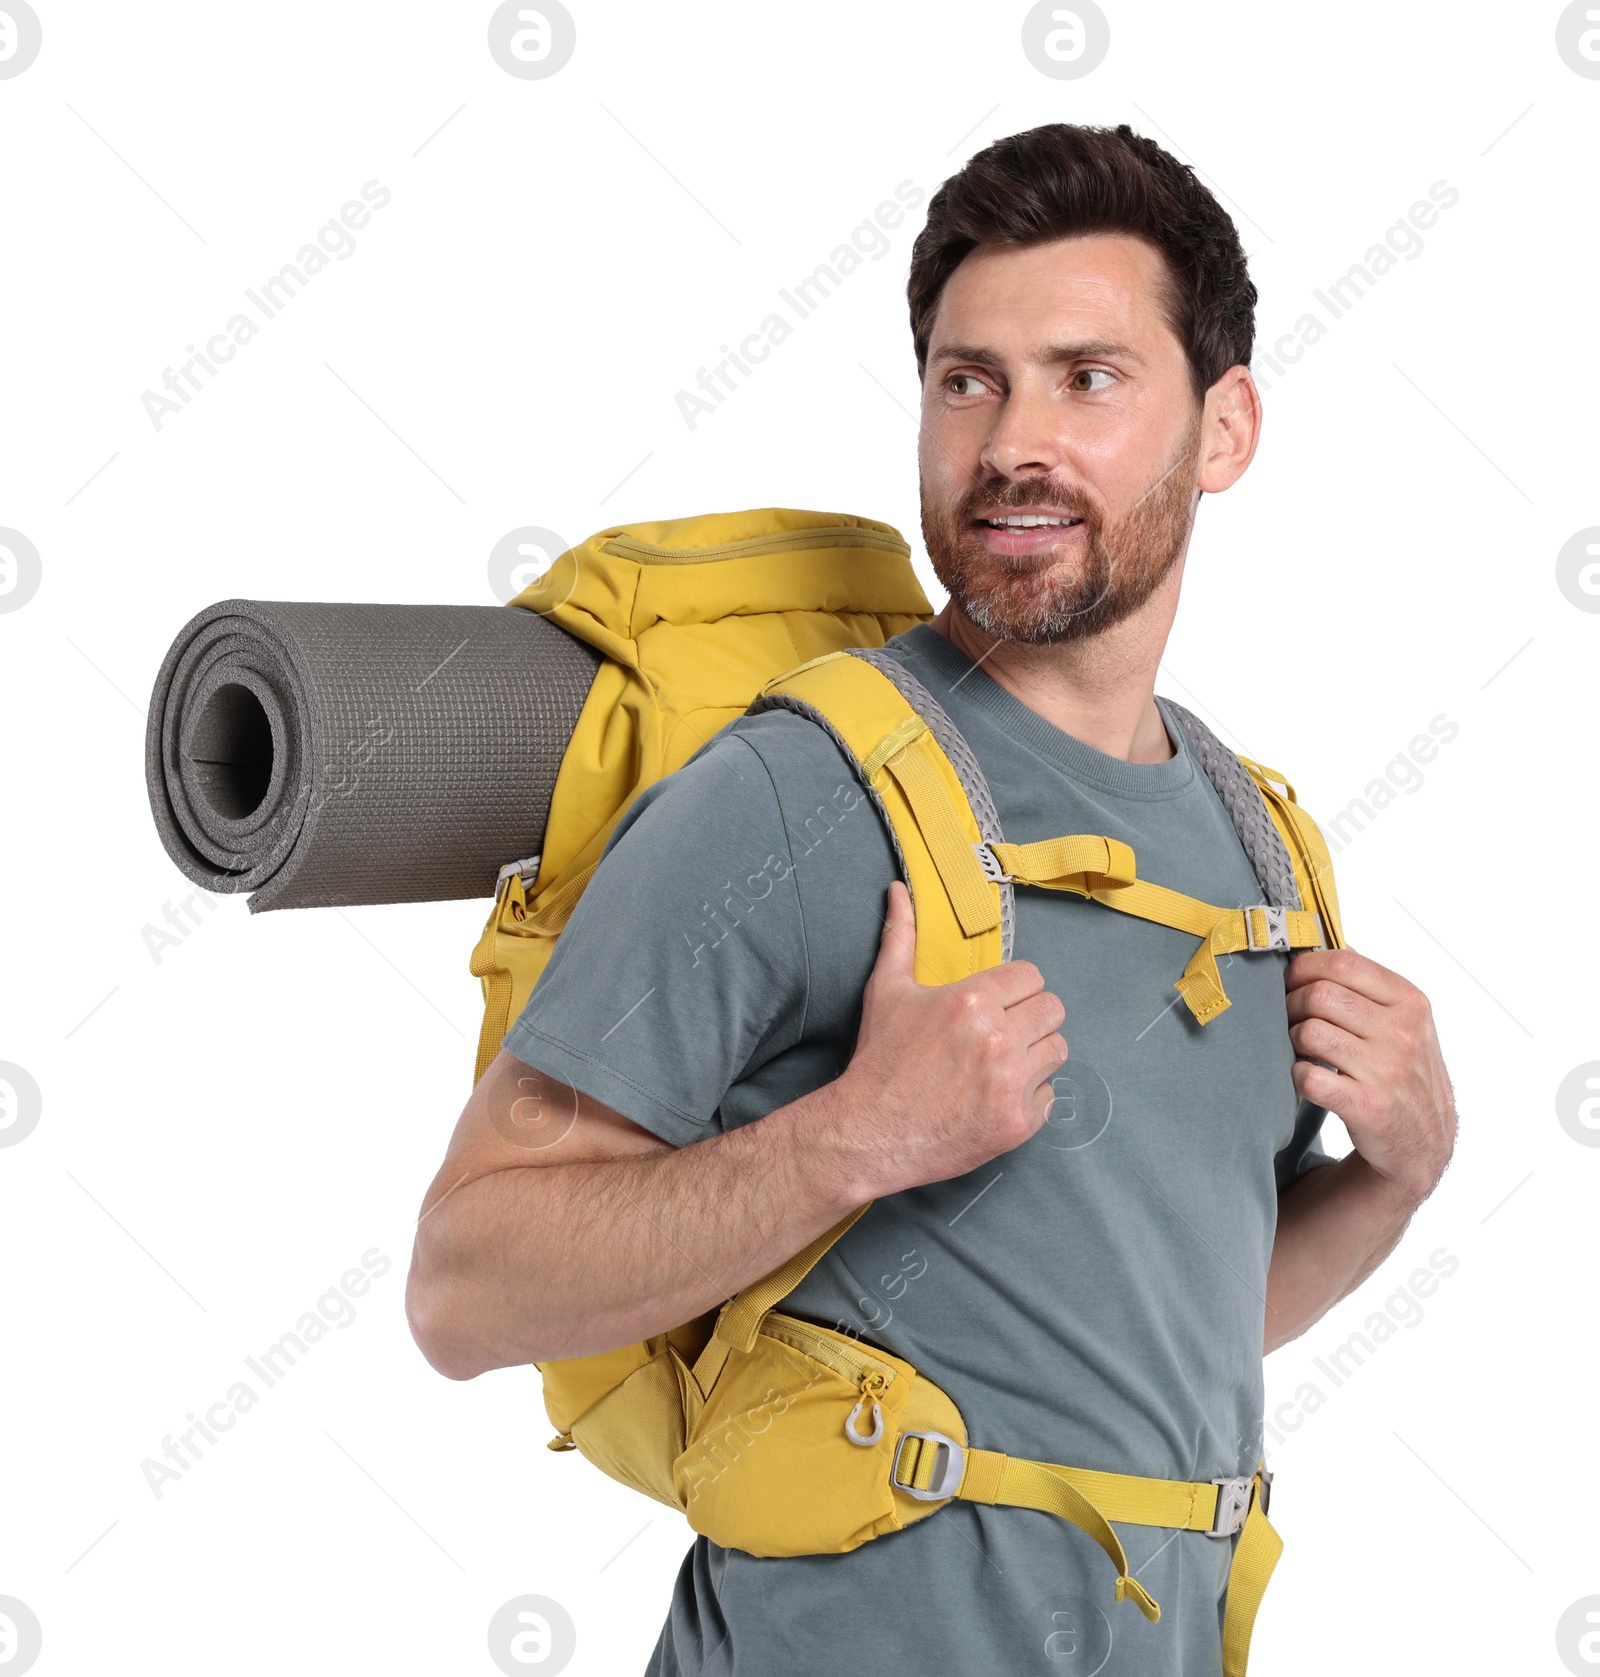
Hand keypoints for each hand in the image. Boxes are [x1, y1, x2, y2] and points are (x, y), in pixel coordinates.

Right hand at [828, 879, 1068, 1199]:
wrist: (869, 1131)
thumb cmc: (879, 1059)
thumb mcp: (887, 990)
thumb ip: (900, 935)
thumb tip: (899, 890)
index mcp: (972, 999)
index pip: (1032, 976)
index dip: (1015, 987)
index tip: (997, 1002)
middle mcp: (999, 1037)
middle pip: (1053, 1009)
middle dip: (1029, 1018)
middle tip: (1002, 1033)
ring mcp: (1012, 1082)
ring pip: (1057, 1050)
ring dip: (1035, 1055)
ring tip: (1001, 1064)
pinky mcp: (1018, 1122)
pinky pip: (1049, 1096)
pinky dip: (1028, 1098)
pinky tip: (996, 1097)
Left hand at [1284, 946, 1456, 1203]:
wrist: (1424, 1141)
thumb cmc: (1405, 1071)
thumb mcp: (1405, 1020)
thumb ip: (1370, 984)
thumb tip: (1329, 941)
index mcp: (1410, 1003)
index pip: (1344, 963)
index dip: (1305, 966)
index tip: (1292, 978)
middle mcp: (1402, 1034)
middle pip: (1319, 995)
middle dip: (1293, 1003)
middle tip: (1292, 1018)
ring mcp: (1386, 1071)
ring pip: (1309, 1032)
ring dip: (1293, 1040)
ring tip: (1304, 1049)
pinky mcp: (1366, 1106)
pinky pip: (1307, 1075)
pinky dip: (1297, 1075)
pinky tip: (1309, 1077)